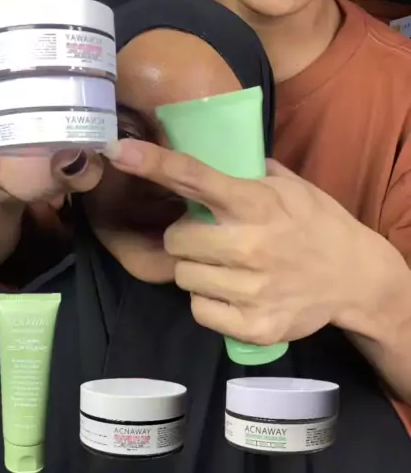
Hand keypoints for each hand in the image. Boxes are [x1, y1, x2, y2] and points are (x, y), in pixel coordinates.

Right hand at [0, 0, 102, 202]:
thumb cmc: (39, 169)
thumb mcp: (67, 173)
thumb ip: (78, 170)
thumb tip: (77, 159)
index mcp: (70, 70)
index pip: (77, 29)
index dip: (69, 9)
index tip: (55, 6)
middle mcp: (45, 50)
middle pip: (44, 2)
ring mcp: (11, 44)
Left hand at [104, 138, 405, 343]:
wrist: (354, 277)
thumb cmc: (314, 223)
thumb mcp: (287, 185)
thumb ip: (244, 170)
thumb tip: (198, 146)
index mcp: (257, 203)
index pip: (195, 178)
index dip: (153, 163)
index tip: (117, 150)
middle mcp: (251, 245)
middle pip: (175, 240)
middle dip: (183, 236)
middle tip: (209, 236)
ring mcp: (252, 290)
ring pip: (184, 276)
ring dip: (196, 269)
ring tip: (227, 265)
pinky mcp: (252, 326)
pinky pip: (199, 310)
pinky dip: (208, 301)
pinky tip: (233, 292)